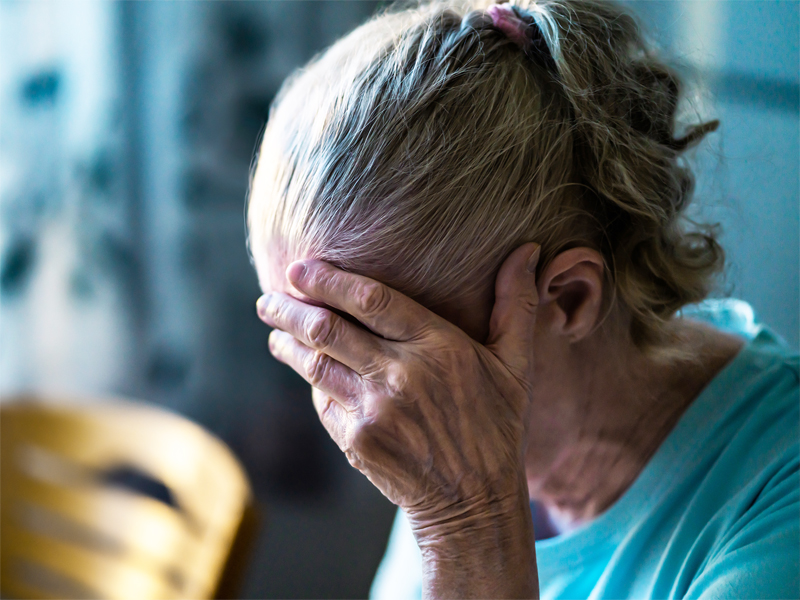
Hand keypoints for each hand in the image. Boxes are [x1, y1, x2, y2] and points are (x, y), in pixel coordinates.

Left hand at [257, 243, 540, 597]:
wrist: (475, 504)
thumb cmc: (498, 427)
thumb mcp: (517, 366)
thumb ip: (517, 305)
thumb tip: (529, 251)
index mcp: (438, 347)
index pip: (370, 299)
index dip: (328, 279)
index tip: (299, 268)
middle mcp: (400, 376)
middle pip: (327, 329)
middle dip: (289, 309)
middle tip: (267, 298)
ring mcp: (374, 411)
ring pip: (314, 364)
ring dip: (287, 343)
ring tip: (274, 330)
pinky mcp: (356, 441)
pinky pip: (322, 402)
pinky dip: (312, 382)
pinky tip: (308, 372)